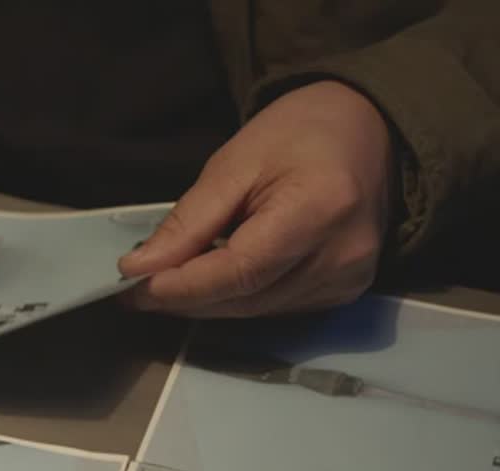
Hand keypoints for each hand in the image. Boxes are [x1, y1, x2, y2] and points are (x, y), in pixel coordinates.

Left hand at [118, 80, 394, 317]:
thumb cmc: (298, 134)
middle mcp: (343, 256)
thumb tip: (139, 267)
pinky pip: (276, 308)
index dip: (182, 286)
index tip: (131, 288)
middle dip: (185, 299)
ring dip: (206, 304)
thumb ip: (189, 221)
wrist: (369, 130)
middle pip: (245, 298)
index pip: (239, 270)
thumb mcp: (234, 164)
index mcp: (319, 210)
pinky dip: (236, 300)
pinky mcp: (346, 290)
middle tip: (134, 291)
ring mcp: (349, 279)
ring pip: (256, 311)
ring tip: (164, 286)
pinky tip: (210, 283)